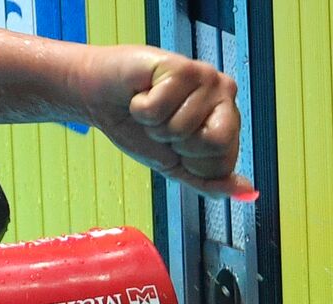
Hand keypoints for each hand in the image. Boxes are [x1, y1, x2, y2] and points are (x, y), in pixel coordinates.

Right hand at [75, 45, 253, 199]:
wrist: (100, 98)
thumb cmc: (136, 127)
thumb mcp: (173, 164)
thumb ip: (207, 180)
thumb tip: (247, 194)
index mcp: (227, 120)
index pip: (222, 163)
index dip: (188, 163)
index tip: (173, 145)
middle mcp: (223, 94)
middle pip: (213, 143)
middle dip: (175, 145)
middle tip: (162, 127)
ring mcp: (205, 77)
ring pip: (181, 127)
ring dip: (153, 125)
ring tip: (149, 108)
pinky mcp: (181, 66)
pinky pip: (159, 108)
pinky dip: (140, 108)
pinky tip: (141, 94)